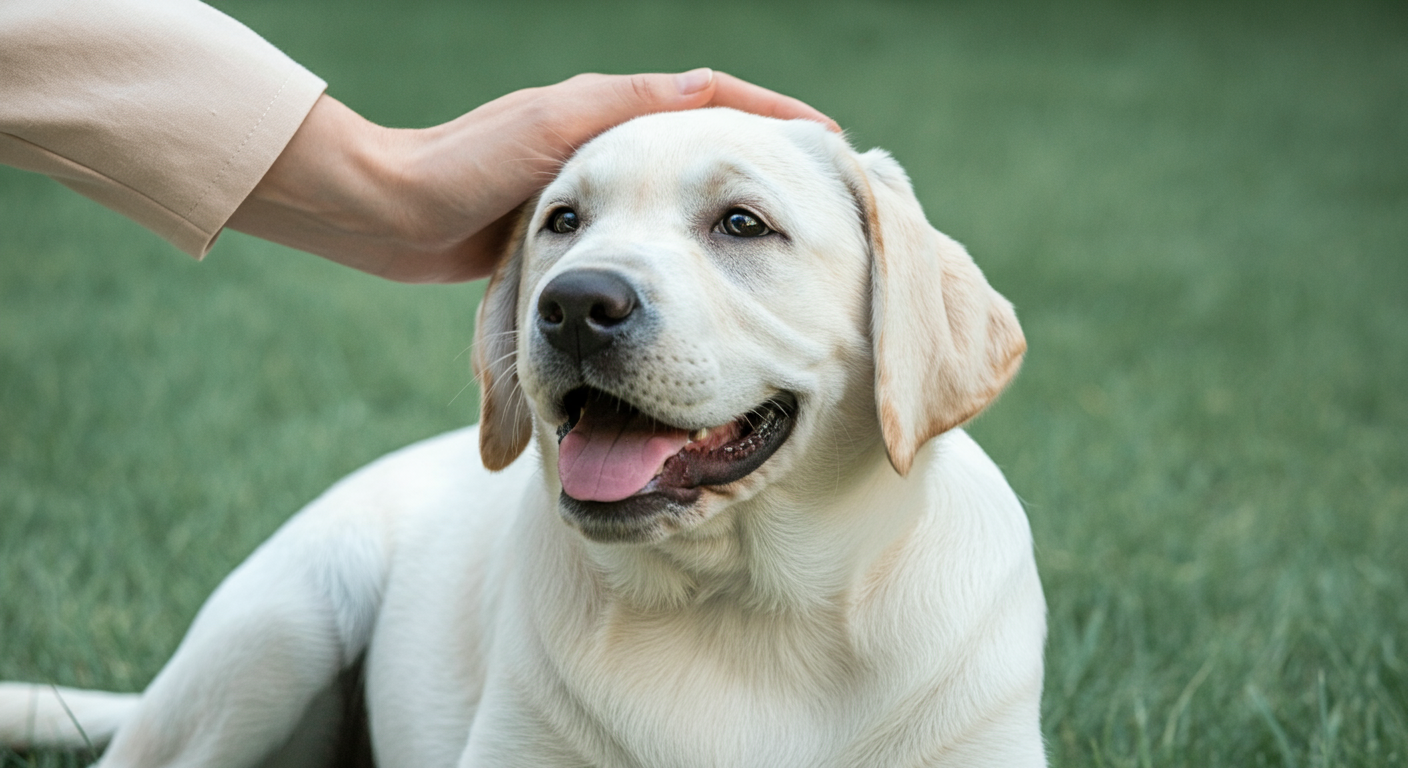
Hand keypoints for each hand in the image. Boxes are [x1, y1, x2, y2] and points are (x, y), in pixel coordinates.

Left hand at [226, 69, 837, 282]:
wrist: (386, 214)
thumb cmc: (462, 170)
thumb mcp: (550, 131)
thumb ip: (622, 110)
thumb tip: (704, 88)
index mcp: (612, 114)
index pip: (716, 102)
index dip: (776, 121)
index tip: (830, 143)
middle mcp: (609, 147)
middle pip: (708, 144)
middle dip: (765, 164)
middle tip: (819, 197)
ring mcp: (593, 194)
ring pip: (683, 194)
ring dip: (728, 209)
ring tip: (781, 238)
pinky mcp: (571, 235)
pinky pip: (646, 234)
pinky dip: (685, 242)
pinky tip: (707, 273)